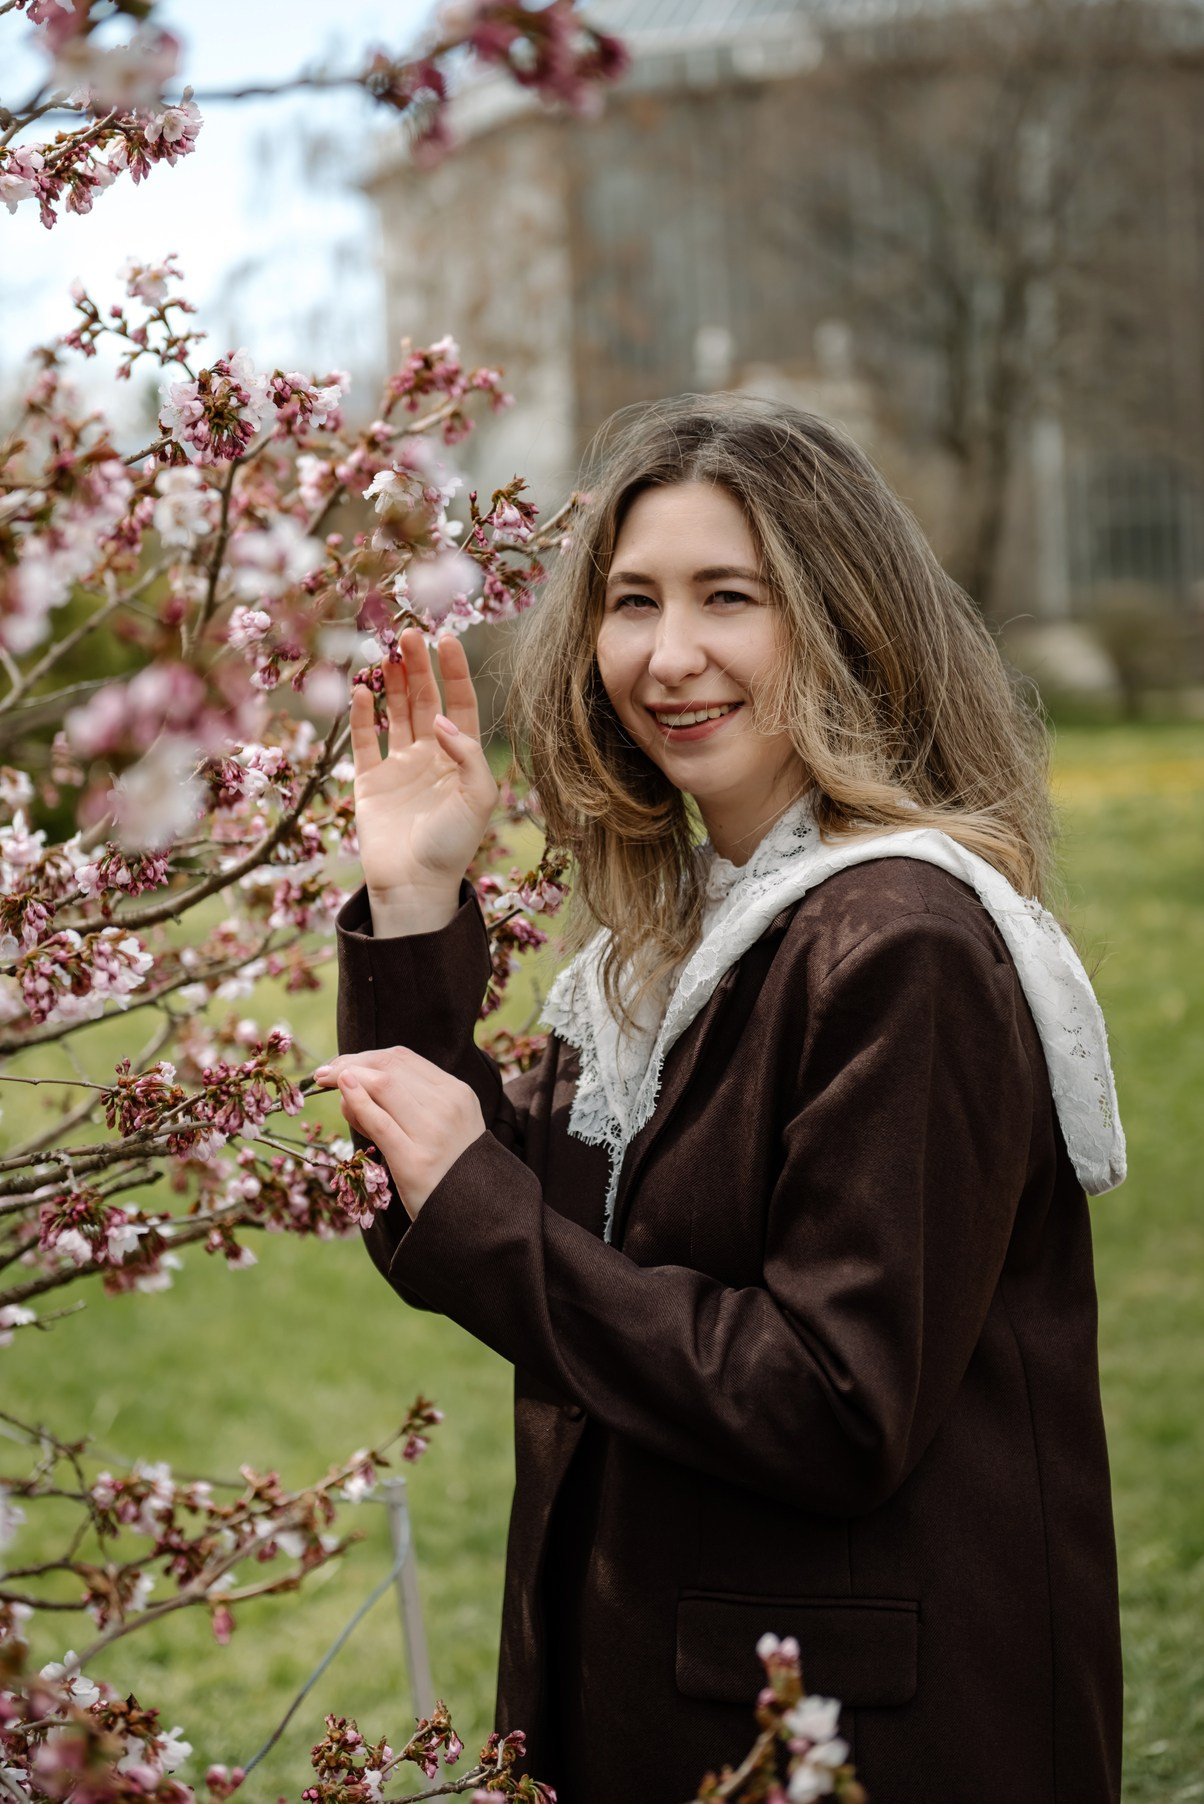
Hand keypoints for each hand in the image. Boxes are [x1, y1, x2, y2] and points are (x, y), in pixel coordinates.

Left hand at [313, 1048, 485, 1219]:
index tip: (341, 1065)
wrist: (474, 1213)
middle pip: (389, 1067)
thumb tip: (349, 1083)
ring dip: (347, 1079)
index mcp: (457, 1093)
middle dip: (349, 1064)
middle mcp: (448, 1106)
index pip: (403, 1058)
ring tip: (327, 1087)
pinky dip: (356, 1102)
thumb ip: (404, 1103)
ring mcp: (433, 1133)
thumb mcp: (440, 1126)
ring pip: (383, 1086)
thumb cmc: (449, 1169)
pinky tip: (341, 1094)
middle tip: (323, 1074)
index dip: (365, 1056)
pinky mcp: (415, 1161)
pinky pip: (380, 1122)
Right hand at [350, 628, 497, 933]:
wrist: (413, 885)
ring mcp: (399, 766)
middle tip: (408, 633)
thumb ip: (468, 755)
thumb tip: (440, 719)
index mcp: (462, 758)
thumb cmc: (453, 845)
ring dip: (392, 681)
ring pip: (396, 712)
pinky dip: (363, 714)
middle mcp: (431, 755)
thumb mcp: (478, 799)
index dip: (454, 672)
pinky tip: (362, 689)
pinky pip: (365, 739)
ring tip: (387, 651)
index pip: (460, 704)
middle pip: (425, 699)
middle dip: (419, 666)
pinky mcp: (369, 780)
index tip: (447, 639)